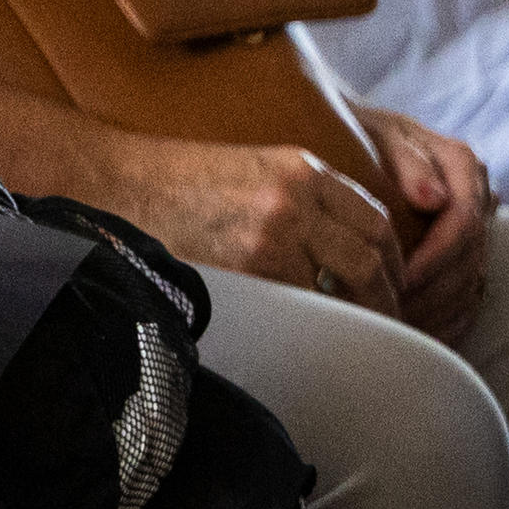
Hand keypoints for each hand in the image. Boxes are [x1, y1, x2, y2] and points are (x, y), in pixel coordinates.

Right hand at [80, 129, 407, 315]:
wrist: (112, 181)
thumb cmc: (177, 183)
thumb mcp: (252, 170)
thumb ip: (302, 201)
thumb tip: (340, 253)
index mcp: (302, 170)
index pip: (374, 219)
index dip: (394, 259)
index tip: (396, 285)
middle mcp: (296, 197)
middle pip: (370, 254)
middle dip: (388, 293)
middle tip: (392, 322)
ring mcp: (272, 232)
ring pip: (344, 281)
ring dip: (360, 313)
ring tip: (362, 338)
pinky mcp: (245, 265)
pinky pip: (300, 301)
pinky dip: (315, 322)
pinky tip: (315, 338)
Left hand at [360, 109, 494, 345]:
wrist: (352, 136)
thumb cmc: (356, 133)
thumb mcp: (375, 133)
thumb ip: (406, 161)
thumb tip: (433, 198)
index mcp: (460, 164)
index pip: (463, 223)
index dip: (433, 259)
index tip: (396, 281)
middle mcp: (475, 195)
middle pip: (469, 261)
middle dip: (431, 294)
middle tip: (391, 318)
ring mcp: (473, 225)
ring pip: (471, 284)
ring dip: (437, 313)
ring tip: (398, 332)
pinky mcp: (464, 250)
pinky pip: (468, 296)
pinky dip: (447, 322)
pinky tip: (419, 338)